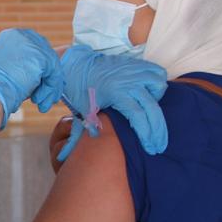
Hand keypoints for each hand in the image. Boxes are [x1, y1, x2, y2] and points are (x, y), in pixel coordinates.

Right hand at [0, 29, 62, 128]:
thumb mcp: (9, 69)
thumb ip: (25, 66)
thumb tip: (44, 74)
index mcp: (13, 35)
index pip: (35, 50)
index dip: (40, 69)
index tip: (40, 85)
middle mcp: (24, 35)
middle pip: (46, 56)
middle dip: (47, 78)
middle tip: (46, 96)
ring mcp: (33, 44)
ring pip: (52, 66)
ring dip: (48, 87)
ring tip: (40, 103)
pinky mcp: (42, 56)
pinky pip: (54, 74)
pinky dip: (50, 89)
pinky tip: (39, 100)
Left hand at [56, 44, 168, 162]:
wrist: (78, 65)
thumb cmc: (80, 90)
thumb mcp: (80, 113)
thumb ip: (76, 137)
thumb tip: (62, 157)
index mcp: (116, 93)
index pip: (138, 117)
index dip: (147, 135)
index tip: (151, 149)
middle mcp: (129, 81)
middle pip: (153, 109)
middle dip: (158, 131)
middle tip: (159, 146)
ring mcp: (135, 70)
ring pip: (159, 88)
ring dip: (157, 103)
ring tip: (151, 116)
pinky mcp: (138, 64)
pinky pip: (159, 73)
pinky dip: (158, 85)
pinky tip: (151, 96)